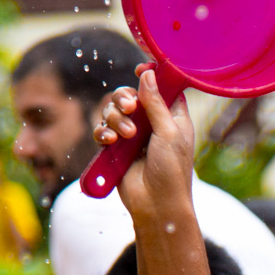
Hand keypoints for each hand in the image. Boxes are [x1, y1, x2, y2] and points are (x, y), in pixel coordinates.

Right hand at [94, 67, 196, 225]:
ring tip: (126, 136)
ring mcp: (132, 136)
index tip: (140, 70)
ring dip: (116, 118)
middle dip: (126, 98)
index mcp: (173, 117)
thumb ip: (157, 103)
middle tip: (130, 108)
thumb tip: (148, 74)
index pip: (161, 87)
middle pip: (132, 95)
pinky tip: (110, 141)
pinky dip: (103, 132)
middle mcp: (152, 123)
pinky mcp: (116, 149)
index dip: (151, 76)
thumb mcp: (169, 133)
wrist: (156, 204)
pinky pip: (102, 130)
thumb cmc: (172, 171)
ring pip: (113, 111)